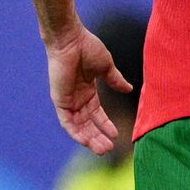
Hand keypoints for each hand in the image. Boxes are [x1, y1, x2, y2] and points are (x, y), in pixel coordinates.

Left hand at [45, 26, 132, 155]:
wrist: (71, 41)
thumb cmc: (88, 48)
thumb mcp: (106, 67)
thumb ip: (115, 80)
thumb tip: (130, 89)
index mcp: (87, 91)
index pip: (97, 114)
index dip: (106, 124)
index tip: (117, 133)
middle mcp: (77, 99)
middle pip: (88, 124)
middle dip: (98, 137)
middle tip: (109, 149)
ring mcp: (68, 101)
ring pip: (79, 126)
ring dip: (89, 138)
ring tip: (102, 149)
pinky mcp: (60, 101)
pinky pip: (67, 122)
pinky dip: (76, 132)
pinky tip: (86, 140)